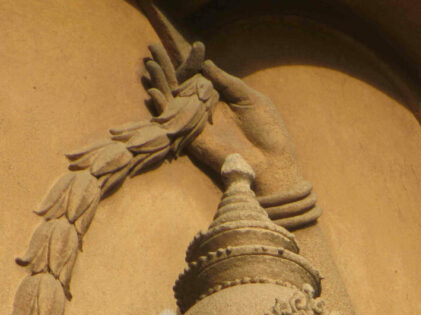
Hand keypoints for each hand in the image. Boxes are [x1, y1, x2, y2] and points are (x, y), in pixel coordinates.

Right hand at [144, 43, 303, 194]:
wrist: (270, 162)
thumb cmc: (267, 130)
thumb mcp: (250, 98)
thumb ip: (228, 81)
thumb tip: (206, 64)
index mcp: (222, 97)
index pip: (202, 75)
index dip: (194, 61)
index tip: (194, 46)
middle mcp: (207, 108)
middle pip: (182, 84)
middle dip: (168, 67)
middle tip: (153, 48)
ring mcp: (199, 123)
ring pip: (174, 100)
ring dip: (161, 83)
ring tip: (150, 65)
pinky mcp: (193, 139)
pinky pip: (175, 122)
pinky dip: (163, 108)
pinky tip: (154, 92)